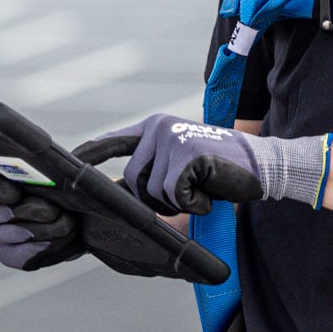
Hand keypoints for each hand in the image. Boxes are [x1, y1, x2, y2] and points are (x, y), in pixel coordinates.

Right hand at [0, 171, 82, 270]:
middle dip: (32, 211)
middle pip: (2, 214)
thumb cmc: (51, 185)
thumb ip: (53, 162)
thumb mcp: (49, 170)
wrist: (64, 214)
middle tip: (53, 209)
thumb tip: (81, 157)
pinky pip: (28, 256)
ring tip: (68, 222)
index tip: (16, 192)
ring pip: (20, 236)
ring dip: (48, 229)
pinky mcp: (10, 258)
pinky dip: (50, 246)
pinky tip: (66, 237)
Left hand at [75, 115, 327, 214]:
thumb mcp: (180, 166)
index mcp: (154, 128)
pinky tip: (211, 192)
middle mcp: (159, 127)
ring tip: (203, 189)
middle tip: (189, 194)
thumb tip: (116, 194)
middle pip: (132, 181)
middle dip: (156, 201)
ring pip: (152, 192)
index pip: (112, 142)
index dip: (89, 156)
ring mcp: (172, 139)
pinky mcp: (187, 155)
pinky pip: (175, 195)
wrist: (263, 166)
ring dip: (178, 203)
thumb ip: (150, 172)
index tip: (69, 165)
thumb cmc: (221, 172)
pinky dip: (195, 204)